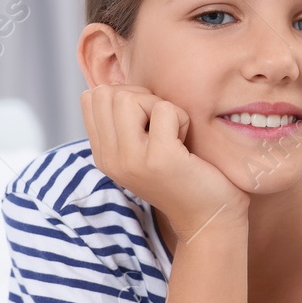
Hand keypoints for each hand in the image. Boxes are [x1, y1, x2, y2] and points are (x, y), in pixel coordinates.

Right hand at [81, 84, 248, 238]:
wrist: (210, 218)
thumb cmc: (183, 175)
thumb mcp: (142, 149)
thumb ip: (125, 123)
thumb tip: (119, 85)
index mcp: (103, 154)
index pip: (91, 98)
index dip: (124, 96)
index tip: (147, 120)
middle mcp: (110, 159)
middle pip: (108, 93)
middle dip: (141, 98)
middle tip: (163, 126)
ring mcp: (132, 159)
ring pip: (129, 97)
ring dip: (160, 107)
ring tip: (173, 135)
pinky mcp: (159, 159)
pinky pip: (165, 109)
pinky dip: (182, 119)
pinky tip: (187, 144)